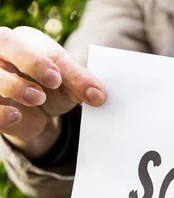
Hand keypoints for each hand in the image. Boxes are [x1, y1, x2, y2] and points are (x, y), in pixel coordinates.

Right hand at [0, 26, 105, 158]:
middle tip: (53, 81)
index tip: (58, 78)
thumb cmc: (52, 86)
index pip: (32, 43)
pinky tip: (16, 115)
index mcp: (25, 41)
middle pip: (4, 42)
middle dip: (30, 61)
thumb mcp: (69, 83)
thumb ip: (81, 84)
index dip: (43, 60)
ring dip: (15, 86)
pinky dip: (1, 112)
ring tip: (38, 98)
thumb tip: (98, 95)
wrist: (38, 113)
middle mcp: (3, 53)